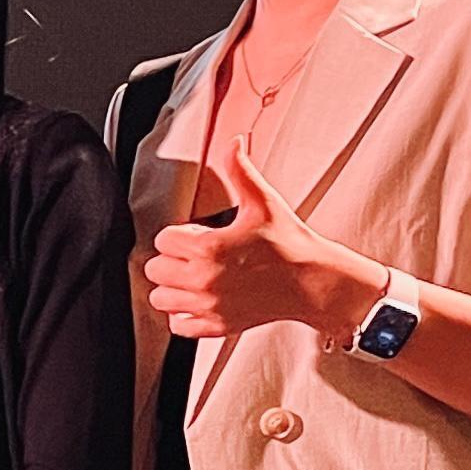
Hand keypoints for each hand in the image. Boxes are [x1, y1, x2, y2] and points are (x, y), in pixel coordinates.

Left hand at [145, 145, 356, 341]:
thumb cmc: (290, 243)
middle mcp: (204, 280)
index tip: (197, 235)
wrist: (314, 281)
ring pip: (161, 298)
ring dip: (173, 287)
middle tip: (196, 255)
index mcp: (208, 248)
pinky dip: (183, 314)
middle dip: (173, 259)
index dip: (178, 234)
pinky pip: (178, 325)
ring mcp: (209, 306)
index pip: (162, 240)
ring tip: (195, 276)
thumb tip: (234, 143)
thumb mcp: (263, 202)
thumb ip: (240, 171)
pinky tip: (199, 299)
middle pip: (156, 269)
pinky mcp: (217, 326)